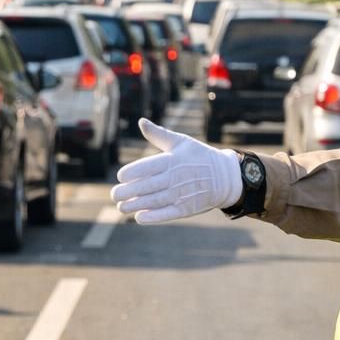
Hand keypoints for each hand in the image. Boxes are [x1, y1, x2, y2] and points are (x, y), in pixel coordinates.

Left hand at [110, 119, 241, 223]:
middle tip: (114, 195)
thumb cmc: (199, 156)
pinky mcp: (187, 208)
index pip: (147, 167)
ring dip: (135, 205)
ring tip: (121, 207)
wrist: (225, 177)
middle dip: (127, 191)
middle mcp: (175, 178)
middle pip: (146, 186)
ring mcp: (181, 194)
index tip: (120, 176)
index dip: (131, 172)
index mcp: (172, 160)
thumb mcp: (181, 142)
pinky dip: (153, 217)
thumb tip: (141, 121)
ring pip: (153, 201)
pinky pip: (167, 214)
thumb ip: (159, 134)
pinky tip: (139, 217)